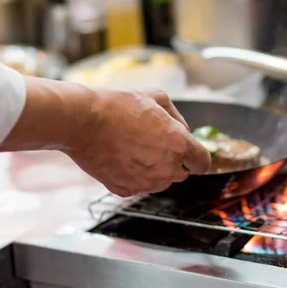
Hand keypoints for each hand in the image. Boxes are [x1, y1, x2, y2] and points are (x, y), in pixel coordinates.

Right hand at [67, 88, 210, 196]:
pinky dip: (133, 175)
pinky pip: (138, 185)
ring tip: (134, 147)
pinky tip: (121, 157)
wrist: (83, 121)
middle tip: (153, 141)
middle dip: (174, 160)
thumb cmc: (119, 106)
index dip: (197, 156)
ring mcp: (146, 183)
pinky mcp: (126, 190)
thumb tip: (184, 130)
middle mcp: (166, 168)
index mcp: (180, 145)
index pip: (203, 163)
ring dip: (155, 169)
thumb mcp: (157, 97)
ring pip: (161, 181)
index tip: (189, 152)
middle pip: (182, 173)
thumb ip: (178, 117)